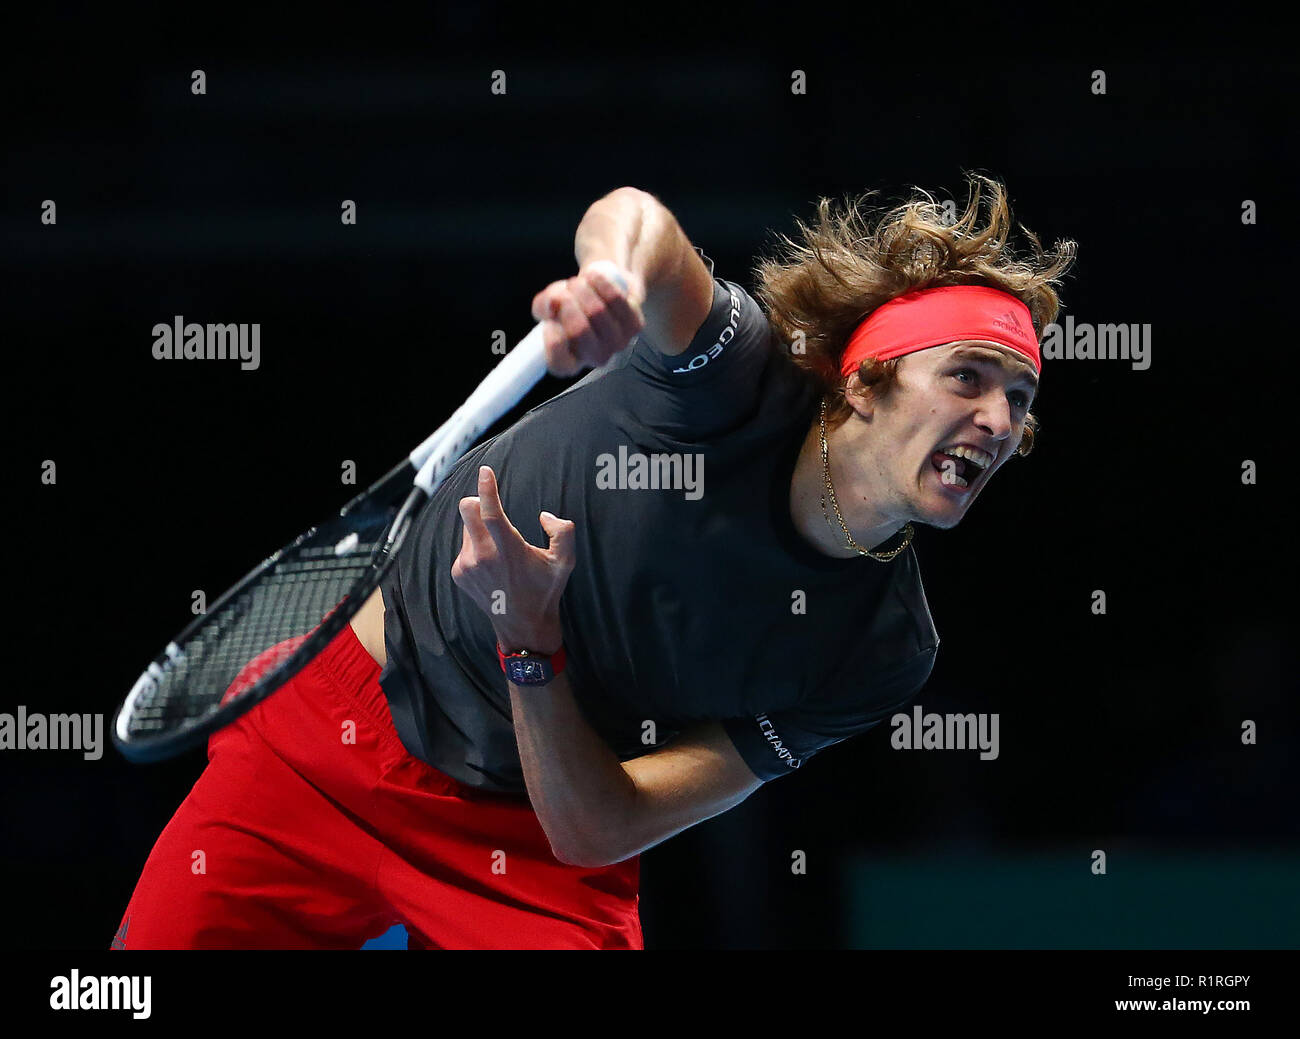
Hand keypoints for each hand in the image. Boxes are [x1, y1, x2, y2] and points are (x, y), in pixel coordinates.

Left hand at [450, 465, 575, 654]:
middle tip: (488, 505)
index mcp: (508, 550)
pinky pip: (463, 546)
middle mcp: (483, 557)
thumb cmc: (545, 590)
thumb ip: (563, 532)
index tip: (485, 471)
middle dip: (476, 501)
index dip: (487, 488)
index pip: (490, 511)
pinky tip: (491, 562)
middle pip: (467, 511)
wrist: (522, 626)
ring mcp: (467, 566)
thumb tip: (544, 516)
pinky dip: (476, 545)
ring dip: (479, 528)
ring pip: (466, 528)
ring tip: (499, 548)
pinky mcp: (459, 573)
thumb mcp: (565, 562)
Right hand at [530, 259, 645, 376]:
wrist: (604, 292)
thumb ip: (543, 306)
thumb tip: (552, 303)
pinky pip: (615, 299)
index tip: (550, 314)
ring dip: (582, 288)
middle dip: (567, 301)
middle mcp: (595, 358)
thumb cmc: (572, 304)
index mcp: (570, 361)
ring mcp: (617, 344)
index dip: (552, 337)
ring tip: (578, 282)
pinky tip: (593, 278)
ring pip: (597, 311)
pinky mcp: (634, 326)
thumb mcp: (549, 304)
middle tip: (565, 289)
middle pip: (578, 330)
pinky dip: (600, 283)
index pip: (559, 362)